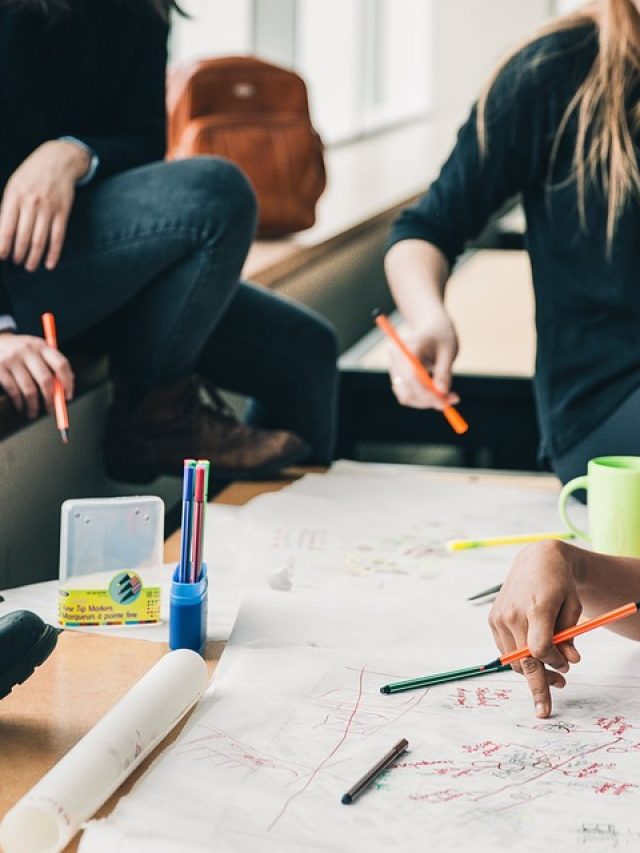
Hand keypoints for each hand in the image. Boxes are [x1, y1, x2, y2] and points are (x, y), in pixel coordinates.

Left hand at [0, 140, 89, 271]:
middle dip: (18, 254)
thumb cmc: (31, 175)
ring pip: (40, 240)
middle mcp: (31, 203)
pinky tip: (49, 263)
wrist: (57, 161)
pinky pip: (58, 237)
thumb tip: (1, 233)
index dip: (3, 246)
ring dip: (34, 257)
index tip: (2, 256)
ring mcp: (48, 208)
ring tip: (29, 267)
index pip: (6, 227)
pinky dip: (54, 253)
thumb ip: (7, 208)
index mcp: (14, 196)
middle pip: (23, 237)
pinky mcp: (62, 212)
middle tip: (16, 262)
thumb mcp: (14, 186)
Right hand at [0, 332, 73, 418]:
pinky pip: (14, 391)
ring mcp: (12, 359)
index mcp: (42, 346)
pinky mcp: (0, 368)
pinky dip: (19, 403)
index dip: (67, 383)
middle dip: (50, 399)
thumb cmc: (21, 350)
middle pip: (45, 380)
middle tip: (51, 410)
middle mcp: (28, 351)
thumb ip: (52, 364)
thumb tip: (65, 387)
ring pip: (29, 389)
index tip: (68, 396)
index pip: (61, 365)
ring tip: (33, 413)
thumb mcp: (37, 350)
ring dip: (33, 406)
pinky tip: (21, 407)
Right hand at [388, 311, 459, 410]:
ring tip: (448, 394)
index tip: (446, 402)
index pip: (411, 377)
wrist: (431, 325)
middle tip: (451, 400)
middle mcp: (395, 359)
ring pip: (406, 396)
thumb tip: (442, 393)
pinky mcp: (398, 376)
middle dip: (427, 400)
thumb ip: (444, 372)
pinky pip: (408, 394)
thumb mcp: (447, 351)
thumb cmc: (441, 334)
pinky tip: (438, 390)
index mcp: (405, 347)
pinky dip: (423, 398)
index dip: (427, 393)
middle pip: (405, 391)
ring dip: (426, 401)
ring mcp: (394, 368)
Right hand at [489, 540, 582, 718]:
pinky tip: (534, 657)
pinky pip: (505, 650)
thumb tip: (570, 663)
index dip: (554, 663)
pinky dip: (519, 659)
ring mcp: (499, 617)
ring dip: (530, 672)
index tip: (566, 668)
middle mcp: (513, 614)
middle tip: (547, 707)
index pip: (540, 650)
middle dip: (538, 686)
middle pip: (523, 661)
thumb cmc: (559, 583)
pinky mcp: (493, 619)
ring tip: (553, 676)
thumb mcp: (573, 606)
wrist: (536, 560)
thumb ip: (570, 636)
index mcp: (536, 608)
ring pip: (513, 660)